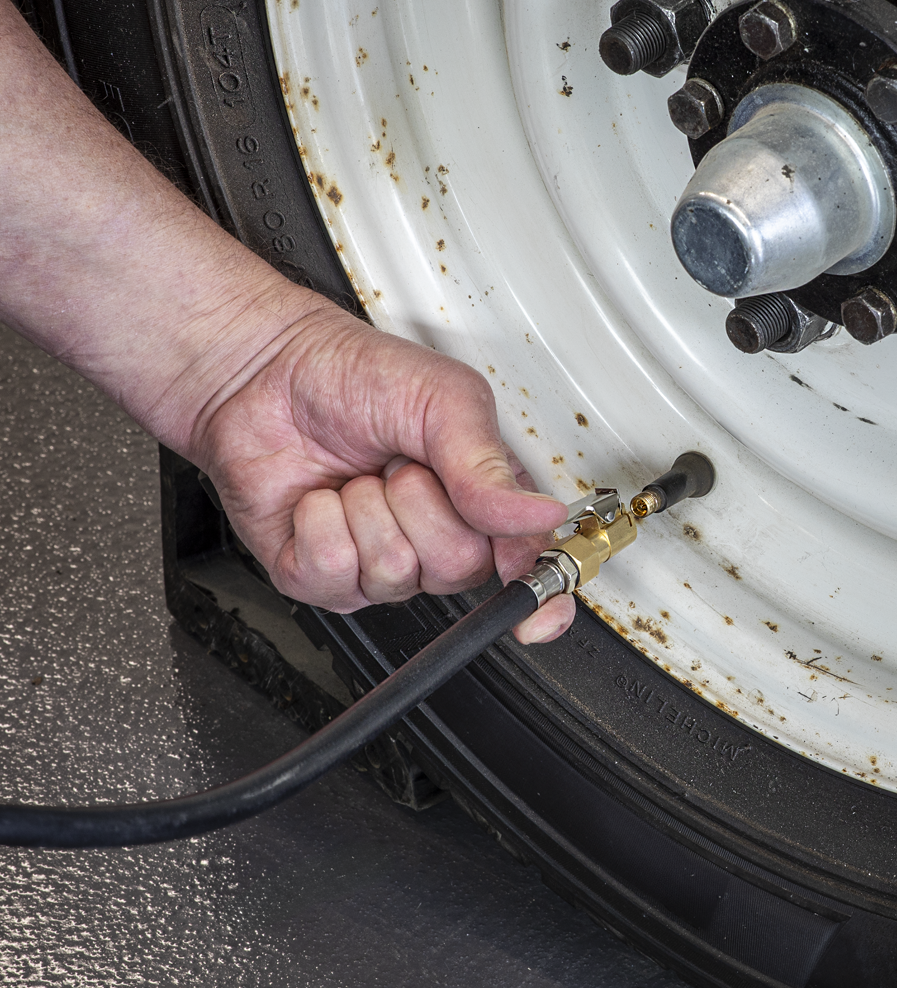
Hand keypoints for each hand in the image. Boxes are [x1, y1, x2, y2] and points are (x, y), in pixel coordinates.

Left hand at [190, 307, 575, 643]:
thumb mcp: (444, 400)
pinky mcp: (321, 577)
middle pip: (459, 568)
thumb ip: (489, 466)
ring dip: (369, 508)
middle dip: (425, 506)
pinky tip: (322, 498)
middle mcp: (434, 540)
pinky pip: (335, 574)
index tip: (538, 616)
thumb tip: (540, 516)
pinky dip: (322, 525)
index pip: (527, 566)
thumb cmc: (354, 374)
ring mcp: (378, 565)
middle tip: (403, 466)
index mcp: (480, 501)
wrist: (265, 371)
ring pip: (395, 572)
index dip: (540, 596)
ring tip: (360, 474)